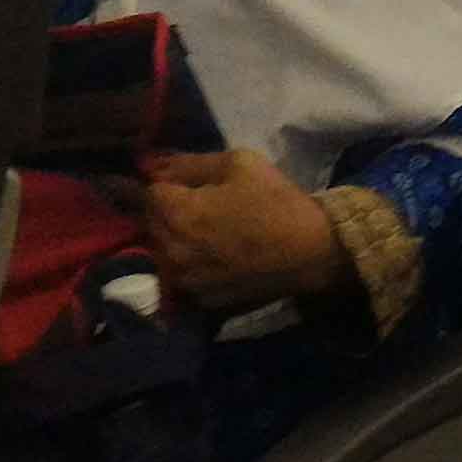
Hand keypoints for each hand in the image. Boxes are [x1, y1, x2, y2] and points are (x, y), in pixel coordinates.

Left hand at [138, 147, 346, 311]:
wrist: (311, 252)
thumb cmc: (275, 202)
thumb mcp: (237, 164)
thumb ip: (188, 163)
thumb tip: (151, 164)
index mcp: (177, 214)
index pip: (149, 192)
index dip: (169, 183)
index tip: (191, 183)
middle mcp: (172, 251)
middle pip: (152, 223)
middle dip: (168, 210)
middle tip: (201, 203)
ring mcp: (185, 280)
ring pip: (163, 251)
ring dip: (176, 238)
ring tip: (208, 230)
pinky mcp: (201, 298)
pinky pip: (182, 274)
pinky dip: (190, 263)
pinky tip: (215, 254)